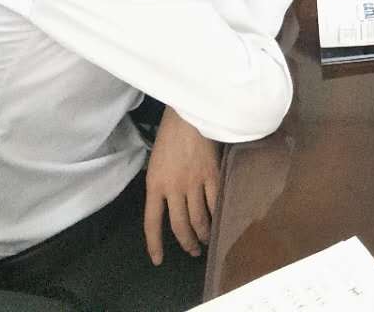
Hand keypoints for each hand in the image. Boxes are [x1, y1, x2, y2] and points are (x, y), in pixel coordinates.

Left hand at [143, 107, 219, 264]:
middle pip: (180, 225)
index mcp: (154, 184)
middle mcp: (173, 188)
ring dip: (204, 233)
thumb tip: (170, 205)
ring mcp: (193, 182)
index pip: (152, 222)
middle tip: (192, 251)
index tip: (158, 259)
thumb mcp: (156, 163)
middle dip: (186, 242)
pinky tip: (221, 220)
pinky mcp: (212, 174)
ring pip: (199, 218)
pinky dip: (218, 215)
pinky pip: (215, 202)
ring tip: (207, 240)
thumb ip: (161, 185)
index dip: (155, 244)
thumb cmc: (171, 135)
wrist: (188, 114)